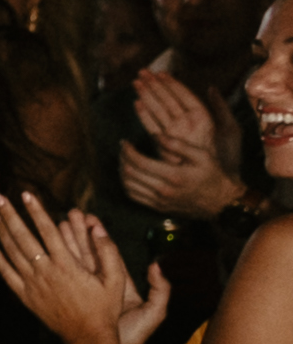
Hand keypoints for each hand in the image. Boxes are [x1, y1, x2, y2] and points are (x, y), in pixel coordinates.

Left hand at [0, 196, 165, 343]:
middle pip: (23, 237)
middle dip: (10, 215)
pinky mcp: (26, 297)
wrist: (88, 337)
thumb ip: (108, 251)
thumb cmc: (104, 308)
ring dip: (2, 232)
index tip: (26, 194)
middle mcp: (46, 272)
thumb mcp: (116, 279)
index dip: (36, 210)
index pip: (48, 230)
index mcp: (67, 264)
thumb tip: (98, 228)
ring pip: (12, 253)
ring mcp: (33, 285)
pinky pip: (7, 275)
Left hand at [124, 74, 243, 215]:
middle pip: (130, 174)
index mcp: (173, 176)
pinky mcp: (159, 208)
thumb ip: (177, 145)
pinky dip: (126, 185)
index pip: (139, 162)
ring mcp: (160, 202)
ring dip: (121, 172)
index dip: (127, 150)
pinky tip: (129, 175)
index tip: (125, 142)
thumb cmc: (213, 176)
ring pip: (128, 187)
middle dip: (122, 159)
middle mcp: (163, 191)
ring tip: (124, 159)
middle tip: (123, 148)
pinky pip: (134, 197)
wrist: (221, 203)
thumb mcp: (201, 156)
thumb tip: (155, 135)